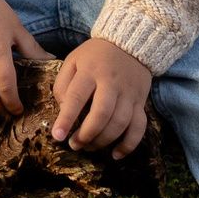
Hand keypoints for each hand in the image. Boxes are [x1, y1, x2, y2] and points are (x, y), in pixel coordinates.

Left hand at [52, 38, 151, 158]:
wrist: (129, 43)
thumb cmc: (95, 56)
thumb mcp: (73, 61)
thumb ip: (63, 85)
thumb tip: (64, 112)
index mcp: (90, 71)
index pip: (77, 97)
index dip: (66, 119)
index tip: (57, 136)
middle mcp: (111, 83)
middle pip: (101, 114)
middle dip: (86, 134)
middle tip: (74, 144)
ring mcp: (129, 93)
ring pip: (120, 123)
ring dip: (103, 140)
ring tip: (89, 146)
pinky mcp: (141, 102)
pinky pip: (139, 127)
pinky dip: (129, 144)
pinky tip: (116, 154)